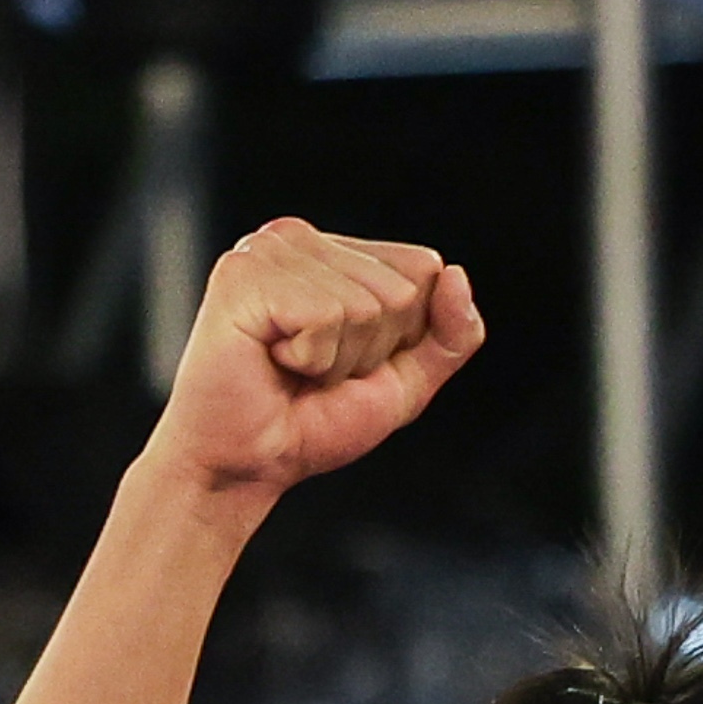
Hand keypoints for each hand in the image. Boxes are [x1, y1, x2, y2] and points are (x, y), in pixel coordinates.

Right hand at [150, 216, 483, 504]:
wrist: (246, 465)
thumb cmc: (310, 424)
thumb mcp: (403, 384)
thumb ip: (450, 337)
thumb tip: (457, 277)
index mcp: (335, 252)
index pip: (424, 270)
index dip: (401, 337)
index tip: (346, 361)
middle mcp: (301, 238)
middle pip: (401, 290)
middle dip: (369, 353)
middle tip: (313, 373)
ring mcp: (270, 249)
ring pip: (366, 305)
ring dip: (336, 360)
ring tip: (291, 368)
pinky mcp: (245, 273)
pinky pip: (326, 316)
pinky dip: (310, 358)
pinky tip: (272, 359)